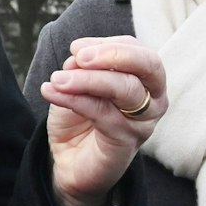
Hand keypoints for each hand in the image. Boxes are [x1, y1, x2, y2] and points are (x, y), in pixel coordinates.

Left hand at [40, 35, 163, 205]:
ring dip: (87, 79)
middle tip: (78, 56)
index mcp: (146, 80)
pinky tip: (51, 92)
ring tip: (57, 79)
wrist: (69, 161)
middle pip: (148, 65)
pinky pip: (103, 113)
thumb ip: (80, 68)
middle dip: (112, 55)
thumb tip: (77, 58)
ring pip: (126, 89)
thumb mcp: (77, 84)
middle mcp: (154, 100)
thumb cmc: (79, 118)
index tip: (76, 48)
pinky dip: (74, 99)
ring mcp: (144, 122)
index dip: (108, 44)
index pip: (139, 51)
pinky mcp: (127, 141)